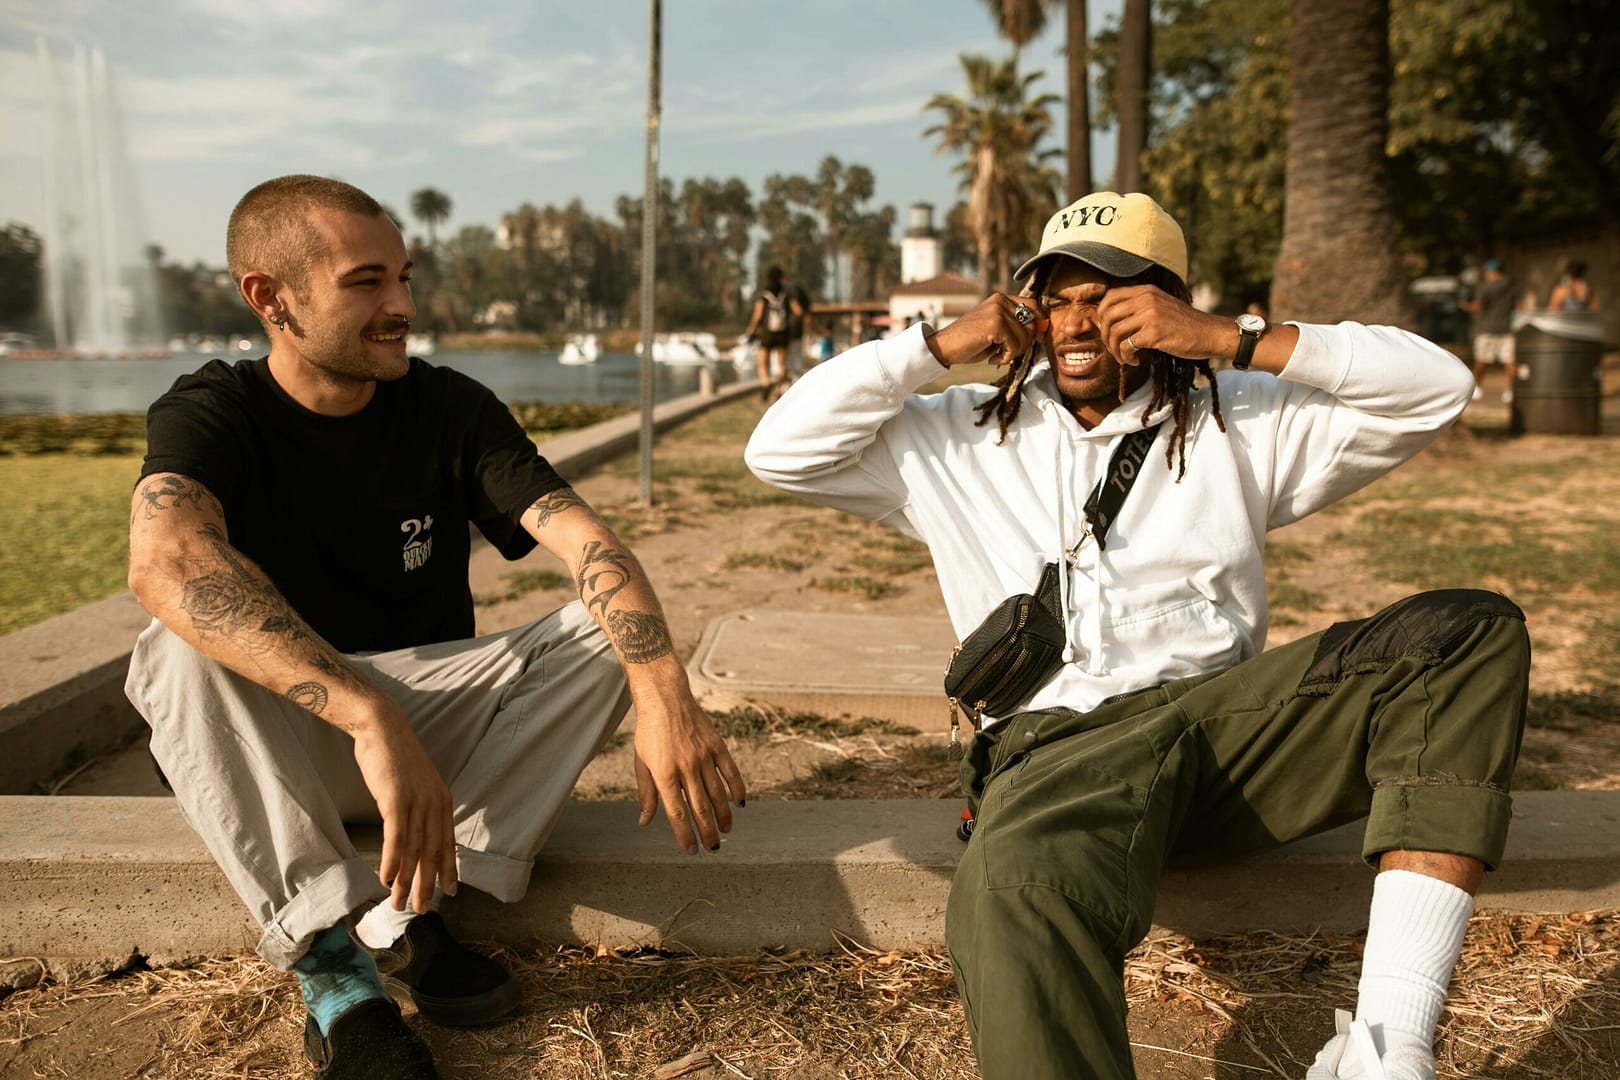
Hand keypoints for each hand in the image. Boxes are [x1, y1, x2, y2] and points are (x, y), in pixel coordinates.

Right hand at [350, 702, 457, 912]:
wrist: (383, 727)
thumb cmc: (395, 757)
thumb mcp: (415, 784)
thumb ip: (419, 807)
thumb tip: (414, 833)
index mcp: (441, 800)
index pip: (447, 842)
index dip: (448, 869)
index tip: (449, 892)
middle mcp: (434, 803)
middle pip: (432, 852)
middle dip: (428, 884)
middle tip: (422, 909)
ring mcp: (417, 801)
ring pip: (414, 850)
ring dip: (406, 880)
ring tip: (399, 903)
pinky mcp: (396, 799)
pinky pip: (397, 836)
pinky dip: (393, 860)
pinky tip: (387, 879)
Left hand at [631, 681, 747, 852]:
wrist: (665, 698)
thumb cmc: (649, 732)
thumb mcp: (641, 762)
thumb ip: (646, 793)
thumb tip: (645, 821)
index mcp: (664, 773)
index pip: (677, 813)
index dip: (685, 835)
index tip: (692, 850)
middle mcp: (685, 767)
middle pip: (700, 808)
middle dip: (707, 832)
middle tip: (713, 848)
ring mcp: (703, 756)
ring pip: (717, 794)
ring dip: (723, 816)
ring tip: (726, 831)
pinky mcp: (717, 746)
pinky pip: (731, 772)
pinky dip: (737, 790)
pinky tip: (740, 804)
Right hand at [924, 293, 1049, 367]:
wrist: (944, 347)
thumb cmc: (969, 342)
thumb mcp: (996, 329)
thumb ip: (1015, 325)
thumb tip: (1042, 328)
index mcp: (1001, 298)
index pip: (1035, 306)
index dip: (1039, 322)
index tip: (1035, 337)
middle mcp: (1001, 300)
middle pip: (1033, 324)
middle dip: (1024, 343)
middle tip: (1006, 352)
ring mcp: (998, 311)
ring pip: (1025, 337)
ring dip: (1013, 353)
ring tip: (996, 355)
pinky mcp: (995, 324)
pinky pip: (1014, 346)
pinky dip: (1005, 358)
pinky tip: (991, 359)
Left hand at [1095, 285, 1229, 364]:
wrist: (1210, 333)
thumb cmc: (1185, 324)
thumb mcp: (1161, 305)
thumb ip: (1140, 306)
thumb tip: (1111, 320)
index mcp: (1146, 290)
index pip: (1110, 297)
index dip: (1102, 315)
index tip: (1108, 330)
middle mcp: (1146, 299)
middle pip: (1107, 316)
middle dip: (1105, 336)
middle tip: (1114, 349)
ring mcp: (1149, 315)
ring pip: (1114, 332)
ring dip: (1115, 350)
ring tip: (1124, 358)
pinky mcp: (1154, 333)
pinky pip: (1126, 346)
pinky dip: (1126, 357)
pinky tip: (1136, 361)